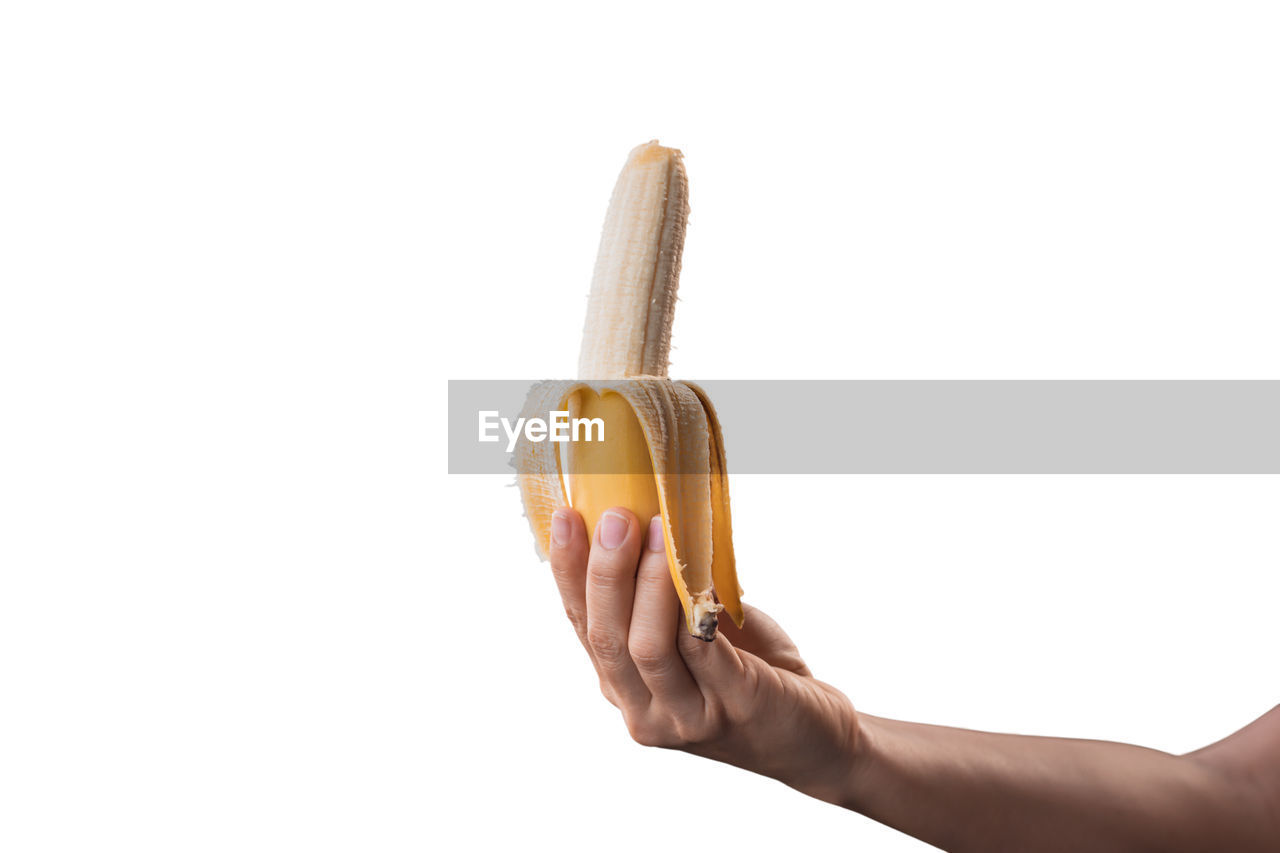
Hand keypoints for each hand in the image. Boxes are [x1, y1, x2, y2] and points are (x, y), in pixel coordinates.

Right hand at [548, 506, 861, 804]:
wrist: (812, 736)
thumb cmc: (751, 671)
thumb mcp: (694, 636)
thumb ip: (665, 600)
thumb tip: (650, 519)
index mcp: (623, 687)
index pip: (582, 626)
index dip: (568, 572)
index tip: (564, 517)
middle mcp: (643, 711)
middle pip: (606, 637)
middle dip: (604, 572)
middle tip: (614, 517)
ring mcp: (686, 717)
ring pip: (647, 646)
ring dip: (649, 582)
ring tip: (658, 530)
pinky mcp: (733, 708)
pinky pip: (702, 650)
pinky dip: (694, 605)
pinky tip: (699, 570)